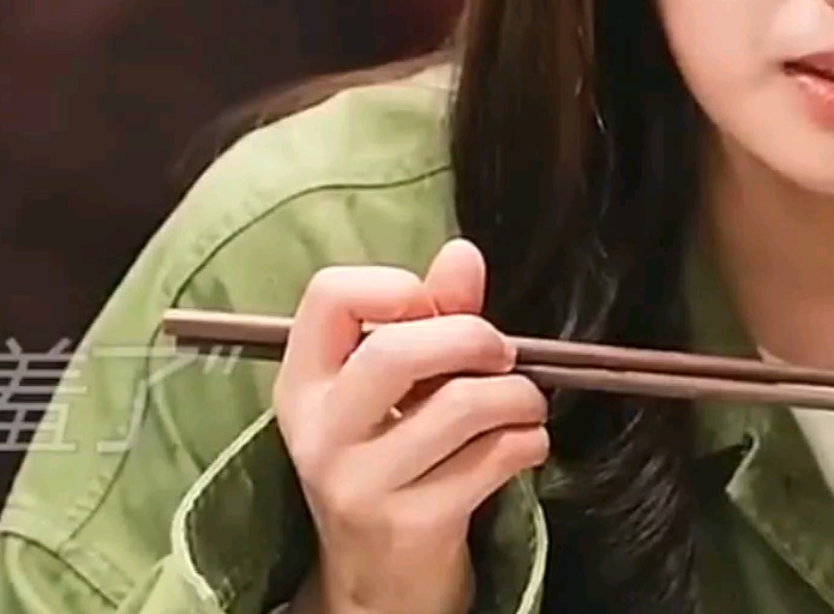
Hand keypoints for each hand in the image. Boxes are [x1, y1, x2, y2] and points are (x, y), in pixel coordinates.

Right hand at [275, 240, 550, 613]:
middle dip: (471, 337)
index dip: (393, 284)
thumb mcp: (398, 390)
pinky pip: (492, 459)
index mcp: (304, 384)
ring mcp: (361, 484)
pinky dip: (529, 440)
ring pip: (460, 407)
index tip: (433, 304)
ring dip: (518, 396)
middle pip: (396, 352)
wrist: (380, 581)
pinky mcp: (412, 526)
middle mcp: (321, 433)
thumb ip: (432, 316)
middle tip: (501, 354)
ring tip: (525, 403)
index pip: (328, 297)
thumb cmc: (394, 463)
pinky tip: (525, 443)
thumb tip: (462, 253)